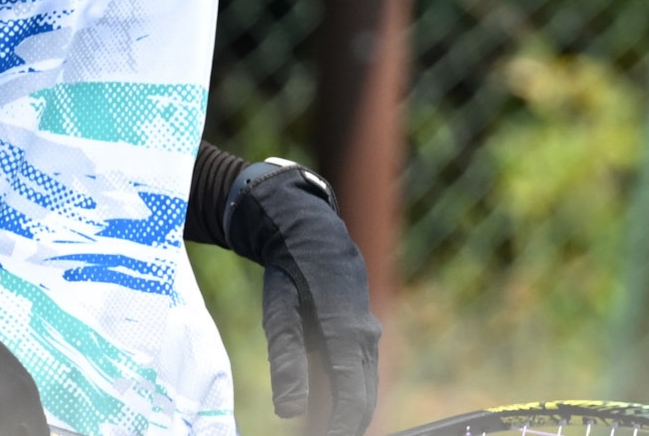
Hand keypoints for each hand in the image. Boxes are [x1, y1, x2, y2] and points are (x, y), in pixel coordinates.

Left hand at [222, 163, 380, 435]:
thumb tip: (287, 412)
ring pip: (364, 385)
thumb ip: (285, 362)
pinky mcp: (364, 331)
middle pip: (363, 398)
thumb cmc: (291, 273)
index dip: (339, 428)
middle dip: (345, 424)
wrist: (312, 232)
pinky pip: (360, 370)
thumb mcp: (279, 313)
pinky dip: (347, 391)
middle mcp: (366, 338)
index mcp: (347, 335)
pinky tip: (324, 404)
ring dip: (347, 410)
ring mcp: (369, 333)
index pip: (352, 400)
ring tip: (321, 426)